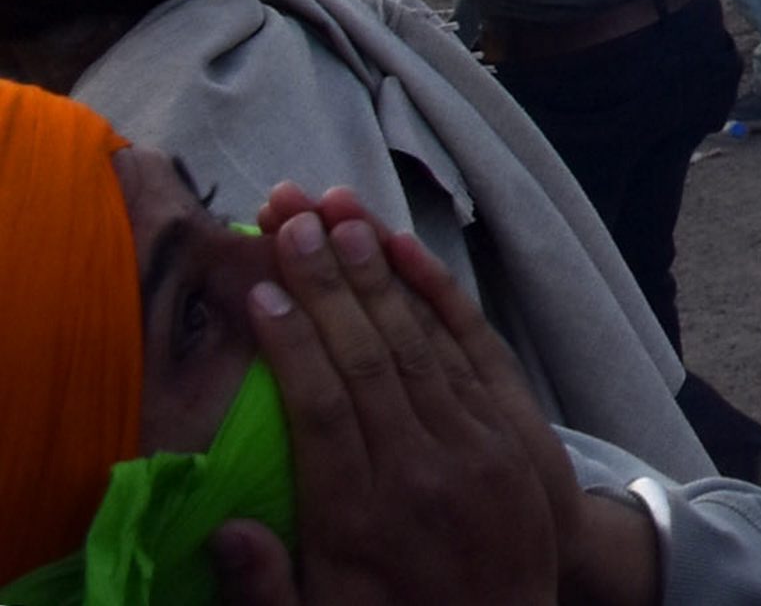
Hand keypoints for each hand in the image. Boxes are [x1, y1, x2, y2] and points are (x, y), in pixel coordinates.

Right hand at [254, 200, 660, 605]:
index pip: (323, 409)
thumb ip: (268, 588)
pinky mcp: (514, 425)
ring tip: (336, 212)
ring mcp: (478, 441)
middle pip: (370, 356)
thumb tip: (225, 529)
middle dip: (326, 281)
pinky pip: (476, 347)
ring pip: (421, 339)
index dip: (291, 344)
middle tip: (288, 216)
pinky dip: (442, 295)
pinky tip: (407, 249)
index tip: (257, 290)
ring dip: (376, 271)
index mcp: (365, 516)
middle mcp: (425, 467)